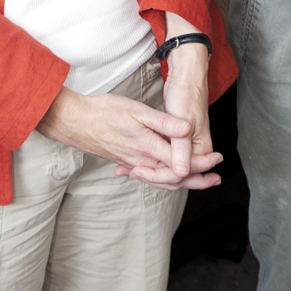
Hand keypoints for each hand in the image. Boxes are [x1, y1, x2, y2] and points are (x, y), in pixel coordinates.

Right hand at [37, 85, 206, 185]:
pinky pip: (147, 174)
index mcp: (147, 147)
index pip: (181, 163)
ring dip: (180, 180)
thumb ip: (164, 123)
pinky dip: (160, 177)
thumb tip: (187, 130)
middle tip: (214, 179)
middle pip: (173, 177)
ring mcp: (131, 162)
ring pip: (160, 178)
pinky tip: (163, 174)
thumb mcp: (137, 110)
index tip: (217, 159)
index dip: (202, 163)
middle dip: (196, 179)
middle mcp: (141, 160)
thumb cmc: (104, 111)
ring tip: (196, 179)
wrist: (73, 121)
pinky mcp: (124, 160)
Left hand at [134, 40, 221, 190]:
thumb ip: (181, 148)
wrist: (188, 78)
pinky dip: (148, 161)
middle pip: (173, 175)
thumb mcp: (184, 121)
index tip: (138, 170)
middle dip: (151, 176)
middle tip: (130, 172)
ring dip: (148, 172)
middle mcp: (193, 151)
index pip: (181, 173)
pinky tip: (131, 160)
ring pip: (166, 168)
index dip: (159, 175)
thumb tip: (181, 172)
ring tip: (125, 170)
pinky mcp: (174, 140)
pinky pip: (162, 158)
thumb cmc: (187, 95)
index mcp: (200, 148)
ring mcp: (183, 146)